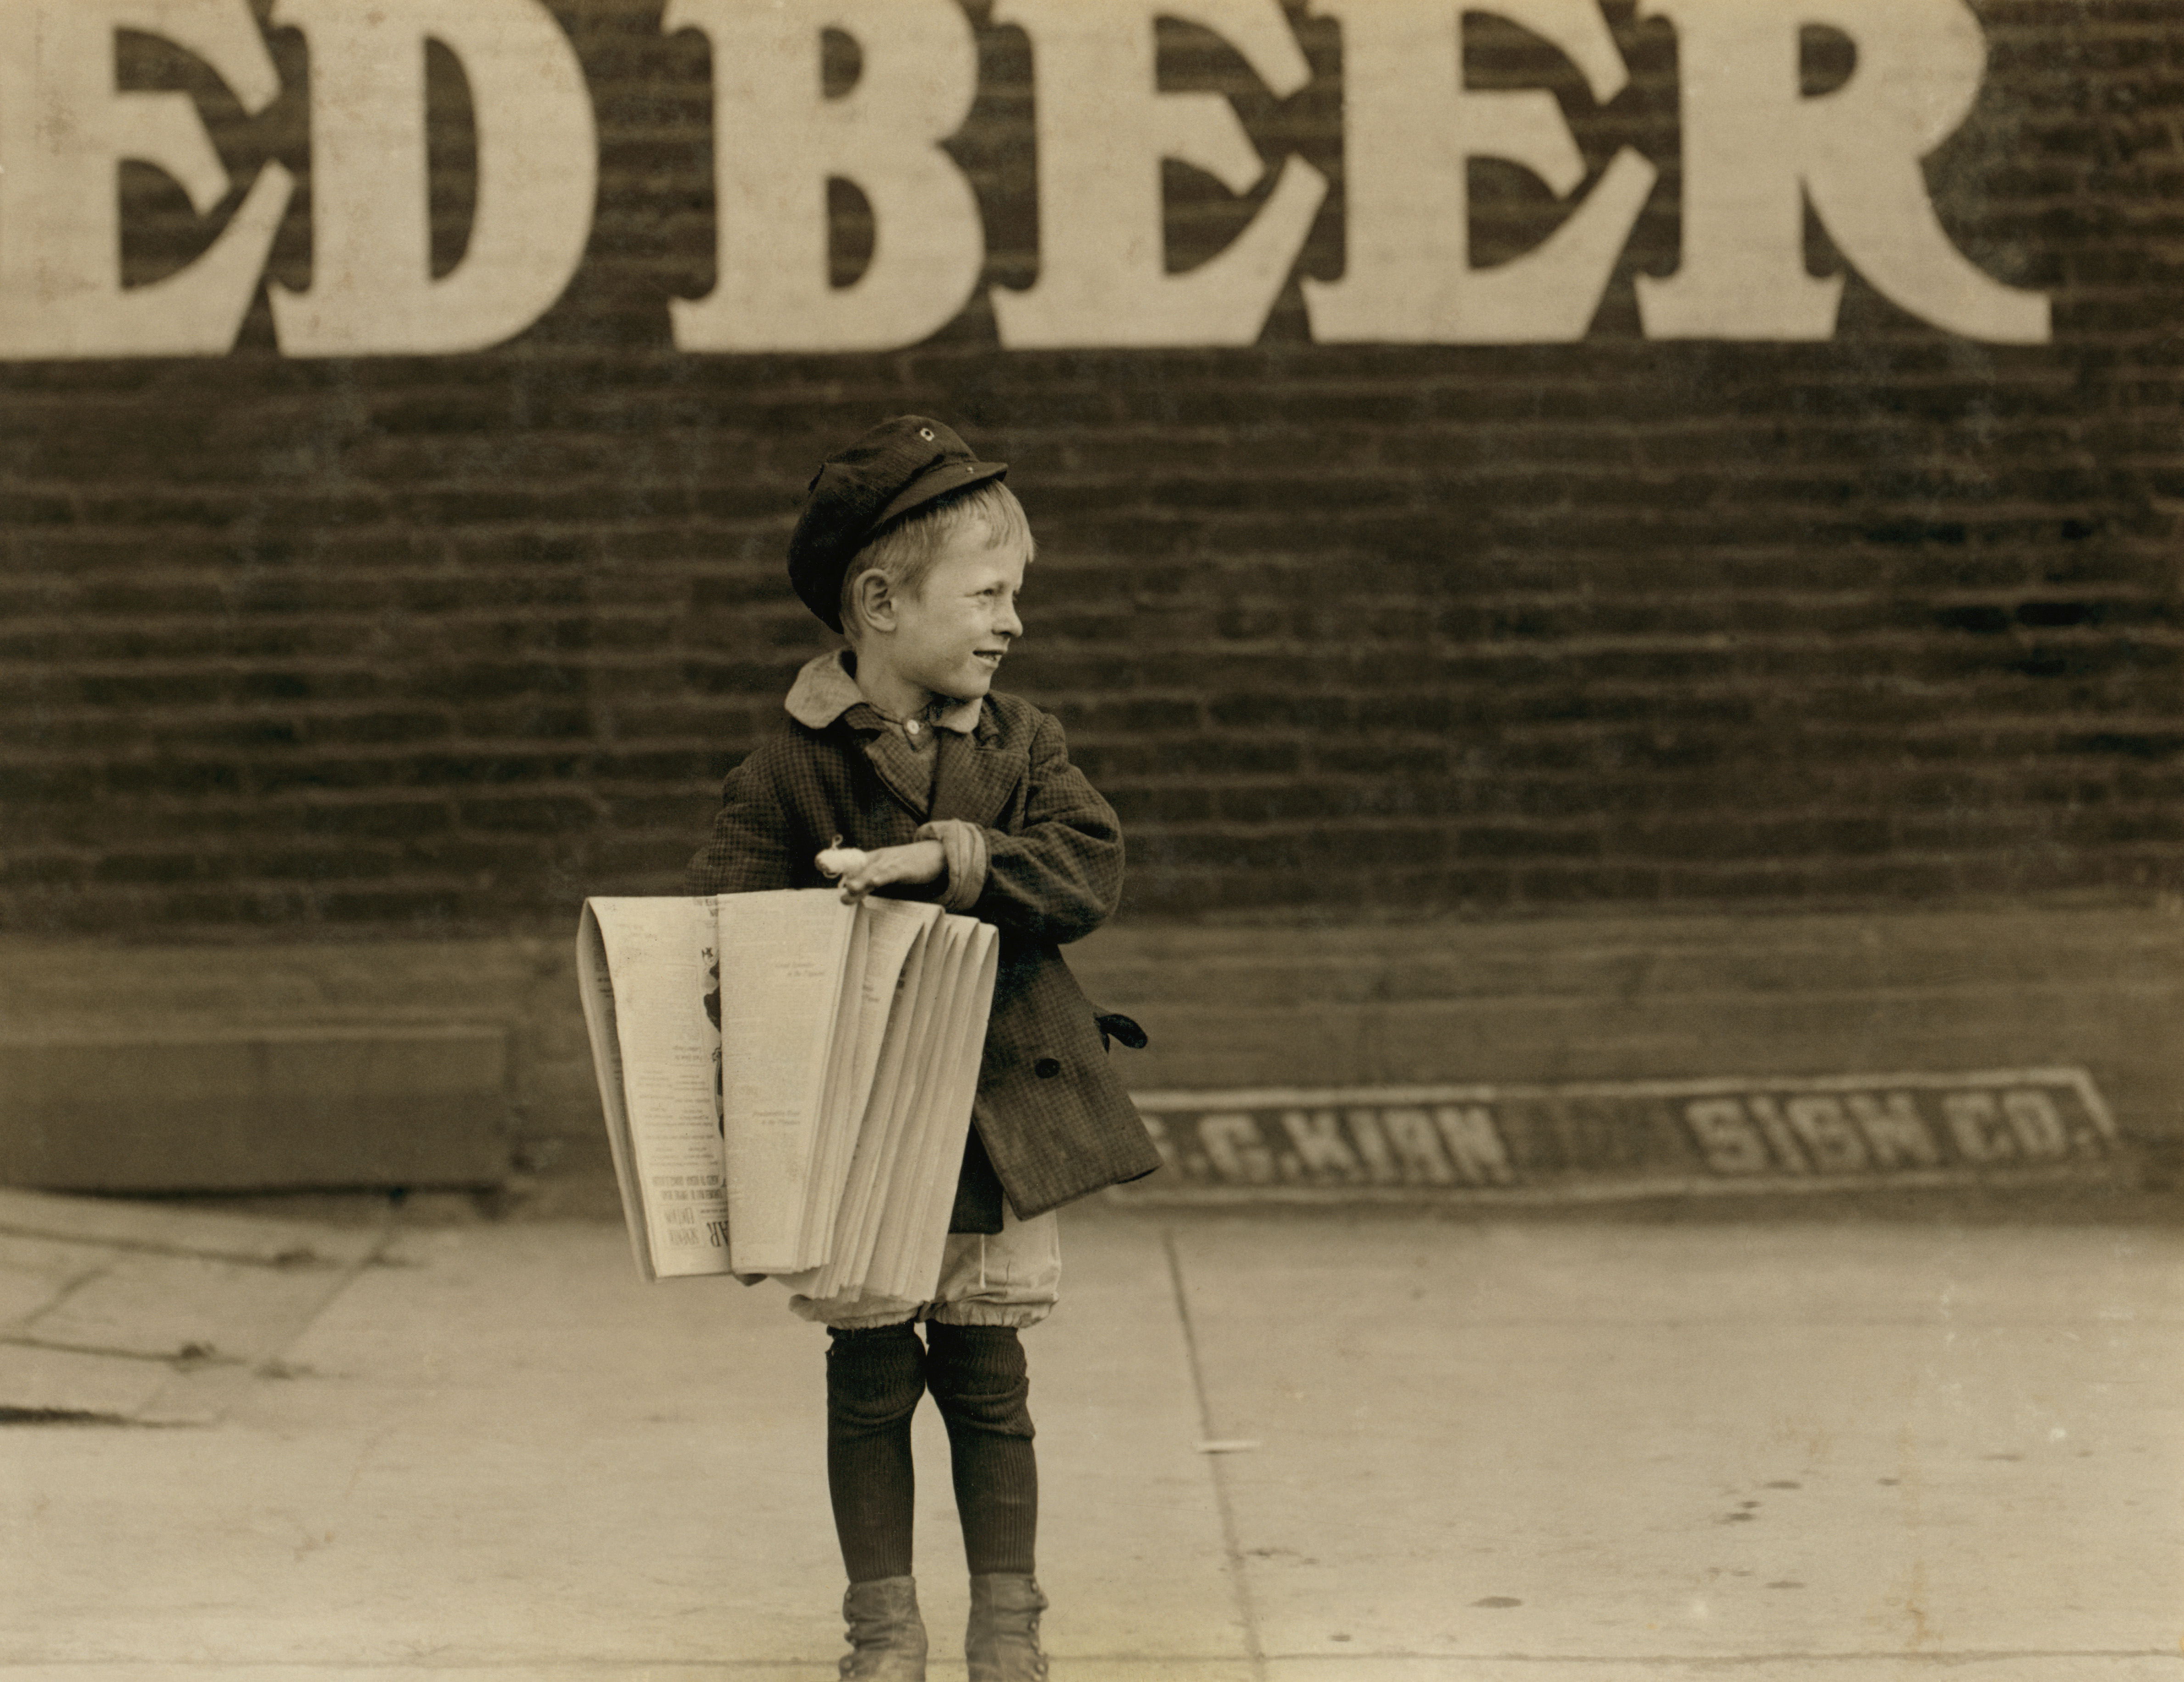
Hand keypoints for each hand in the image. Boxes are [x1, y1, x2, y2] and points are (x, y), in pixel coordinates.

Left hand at [816, 839, 944, 903]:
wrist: (934, 855)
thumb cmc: (909, 865)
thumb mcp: (885, 870)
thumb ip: (867, 881)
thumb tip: (847, 892)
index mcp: (873, 859)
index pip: (852, 862)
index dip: (837, 863)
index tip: (819, 864)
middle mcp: (879, 858)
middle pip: (859, 869)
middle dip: (846, 877)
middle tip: (835, 888)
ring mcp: (891, 862)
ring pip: (873, 872)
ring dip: (861, 880)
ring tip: (849, 889)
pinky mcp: (904, 868)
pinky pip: (892, 872)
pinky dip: (883, 876)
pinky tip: (876, 881)